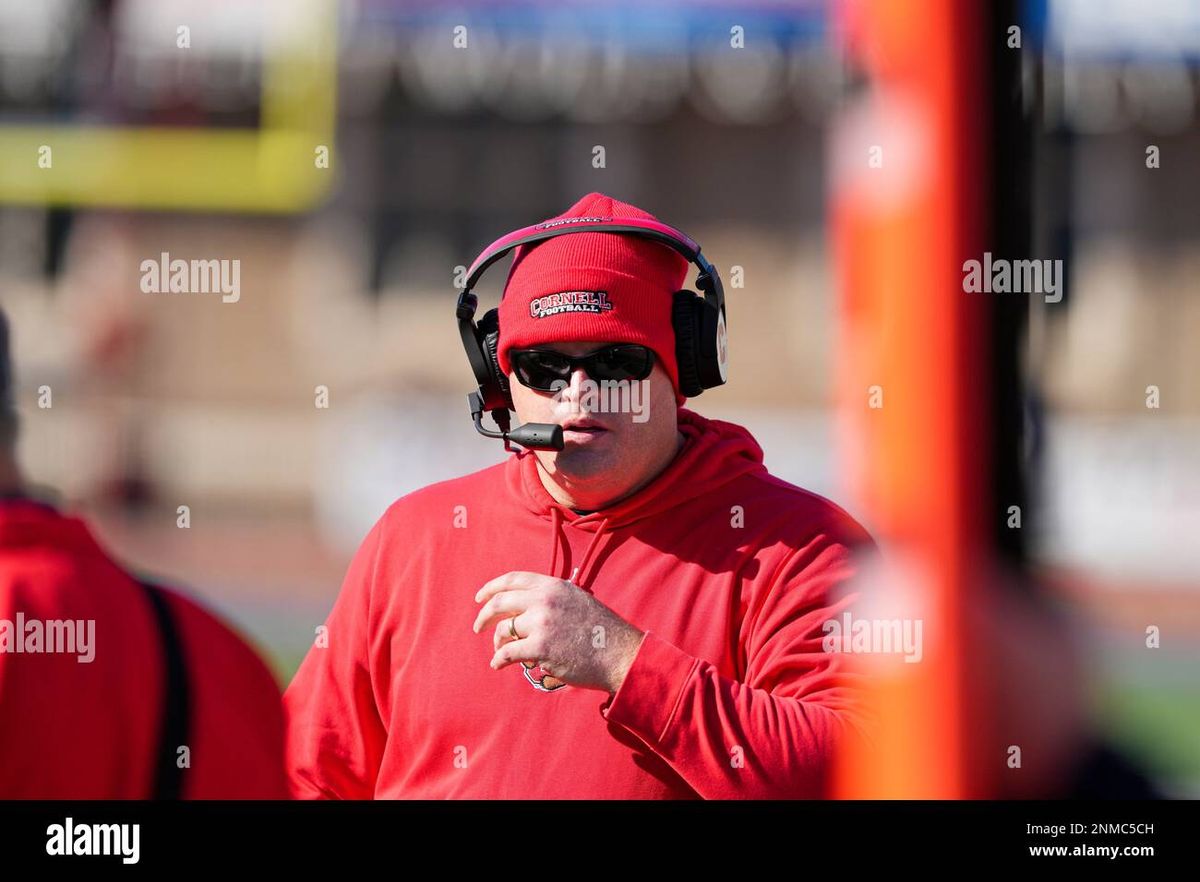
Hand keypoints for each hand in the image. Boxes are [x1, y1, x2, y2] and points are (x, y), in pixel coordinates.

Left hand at [472, 571, 643, 693]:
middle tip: (479, 627)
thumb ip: (551, 598)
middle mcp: (544, 600)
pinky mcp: (541, 648)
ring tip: (499, 651)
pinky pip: (508, 654)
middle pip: (500, 603)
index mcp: (553, 586)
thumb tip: (521, 608)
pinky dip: (499, 660)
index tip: (479, 598)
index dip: (491, 587)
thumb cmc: (600, 630)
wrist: (619, 653)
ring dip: (497, 642)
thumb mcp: (576, 600)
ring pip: (504, 631)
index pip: (512, 579)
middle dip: (484, 616)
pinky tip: (498, 665)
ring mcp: (542, 624)